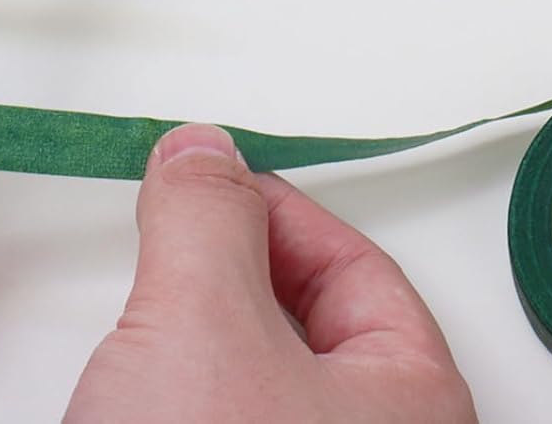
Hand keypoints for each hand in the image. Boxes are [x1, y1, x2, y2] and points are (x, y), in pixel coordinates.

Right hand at [66, 125, 478, 423]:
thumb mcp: (203, 325)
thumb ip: (206, 217)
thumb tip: (203, 154)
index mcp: (416, 403)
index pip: (355, 264)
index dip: (272, 209)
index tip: (210, 185)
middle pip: (309, 322)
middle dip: (231, 277)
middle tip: (175, 254)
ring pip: (259, 384)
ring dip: (197, 350)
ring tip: (145, 349)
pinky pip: (223, 420)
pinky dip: (181, 402)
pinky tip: (135, 405)